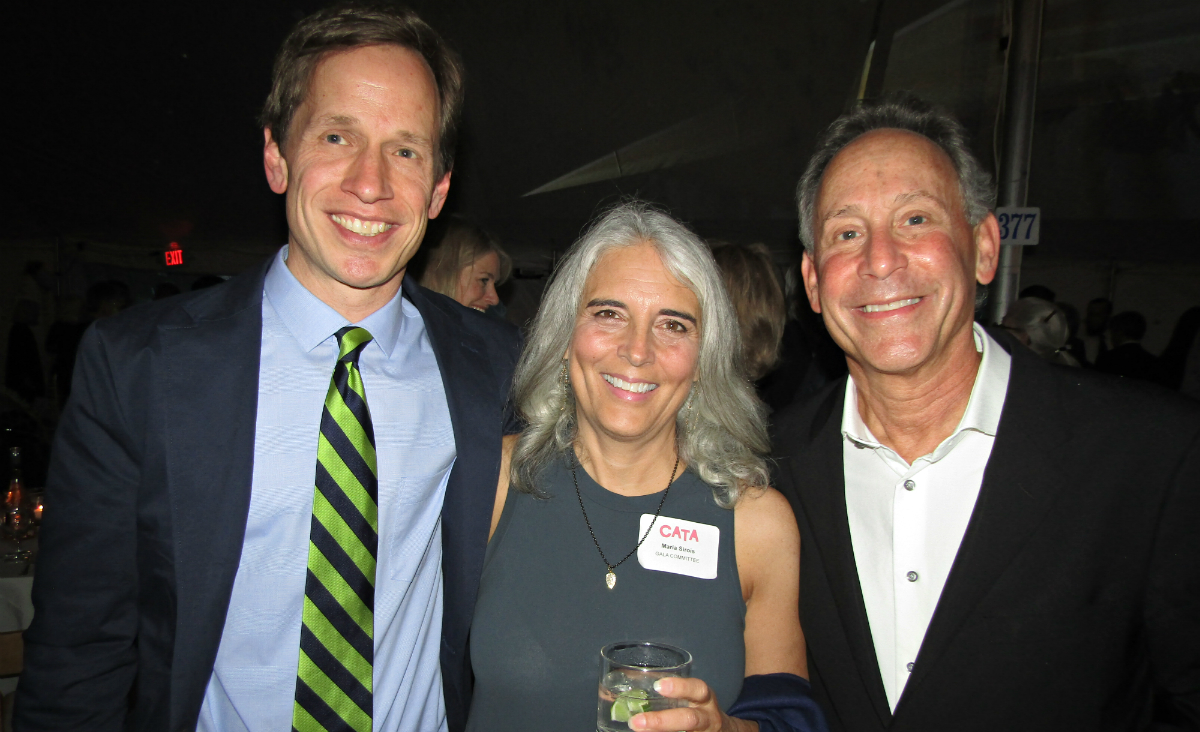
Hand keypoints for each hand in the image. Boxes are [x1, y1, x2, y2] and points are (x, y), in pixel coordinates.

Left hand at [628, 677, 756, 731]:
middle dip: (661, 722)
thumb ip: (665, 693)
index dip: (679, 687)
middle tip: (635, 722)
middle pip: (690, 720)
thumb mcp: (690, 696)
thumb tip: (618, 686)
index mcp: (704, 699)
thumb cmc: (696, 708)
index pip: (697, 689)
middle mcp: (708, 718)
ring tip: (636, 731)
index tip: (658, 686)